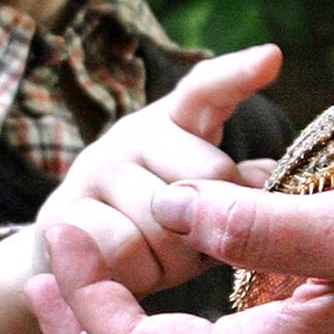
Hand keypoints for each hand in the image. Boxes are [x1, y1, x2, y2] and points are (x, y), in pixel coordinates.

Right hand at [0, 43, 280, 333]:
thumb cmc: (157, 225)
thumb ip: (237, 187)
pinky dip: (140, 275)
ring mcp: (92, 169)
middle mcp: (131, 135)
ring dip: (177, 260)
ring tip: (163, 261)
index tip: (271, 58)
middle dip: (218, 223)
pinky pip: (124, 249)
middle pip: (205, 175)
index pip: (205, 90)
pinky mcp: (62, 210)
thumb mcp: (204, 200)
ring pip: (166, 221)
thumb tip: (267, 180)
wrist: (69, 260)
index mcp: (175, 125)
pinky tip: (132, 275)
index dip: (237, 75)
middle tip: (203, 243)